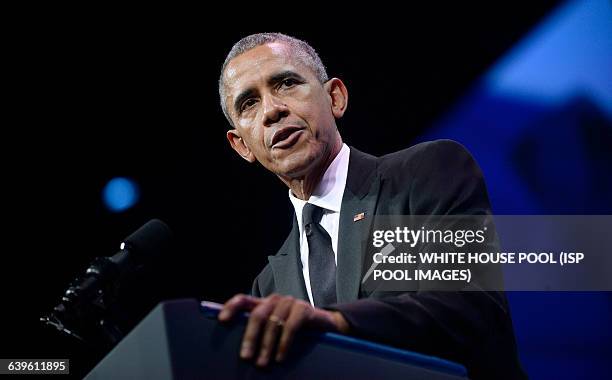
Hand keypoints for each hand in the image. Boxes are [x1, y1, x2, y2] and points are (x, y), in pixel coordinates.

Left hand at [218, 293, 349, 366]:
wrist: (326, 325)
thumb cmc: (296, 329)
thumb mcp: (276, 329)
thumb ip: (261, 332)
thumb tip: (243, 350)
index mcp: (264, 303)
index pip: (243, 299)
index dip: (231, 307)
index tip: (222, 320)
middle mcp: (276, 300)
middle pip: (257, 314)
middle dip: (250, 337)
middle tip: (246, 357)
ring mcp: (290, 302)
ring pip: (273, 323)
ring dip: (267, 346)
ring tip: (263, 363)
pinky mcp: (304, 309)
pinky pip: (291, 326)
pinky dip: (284, 343)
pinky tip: (280, 357)